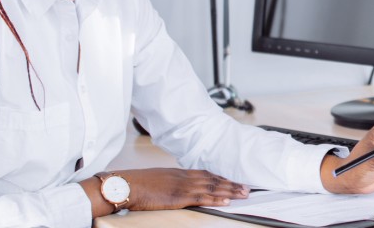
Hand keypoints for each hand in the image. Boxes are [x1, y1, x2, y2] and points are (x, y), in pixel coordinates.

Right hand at [80, 168, 248, 216]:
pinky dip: (216, 199)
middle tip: (247, 188)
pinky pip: (202, 197)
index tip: (233, 181)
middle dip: (231, 184)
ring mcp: (183, 186)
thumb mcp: (158, 179)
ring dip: (230, 191)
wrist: (126, 184)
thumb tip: (178, 187)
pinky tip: (227, 201)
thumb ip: (171, 181)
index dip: (222, 178)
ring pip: (212, 188)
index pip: (206, 173)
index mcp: (179, 172)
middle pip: (213, 179)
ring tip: (243, 194)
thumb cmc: (138, 183)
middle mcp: (184, 177)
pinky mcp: (179, 197)